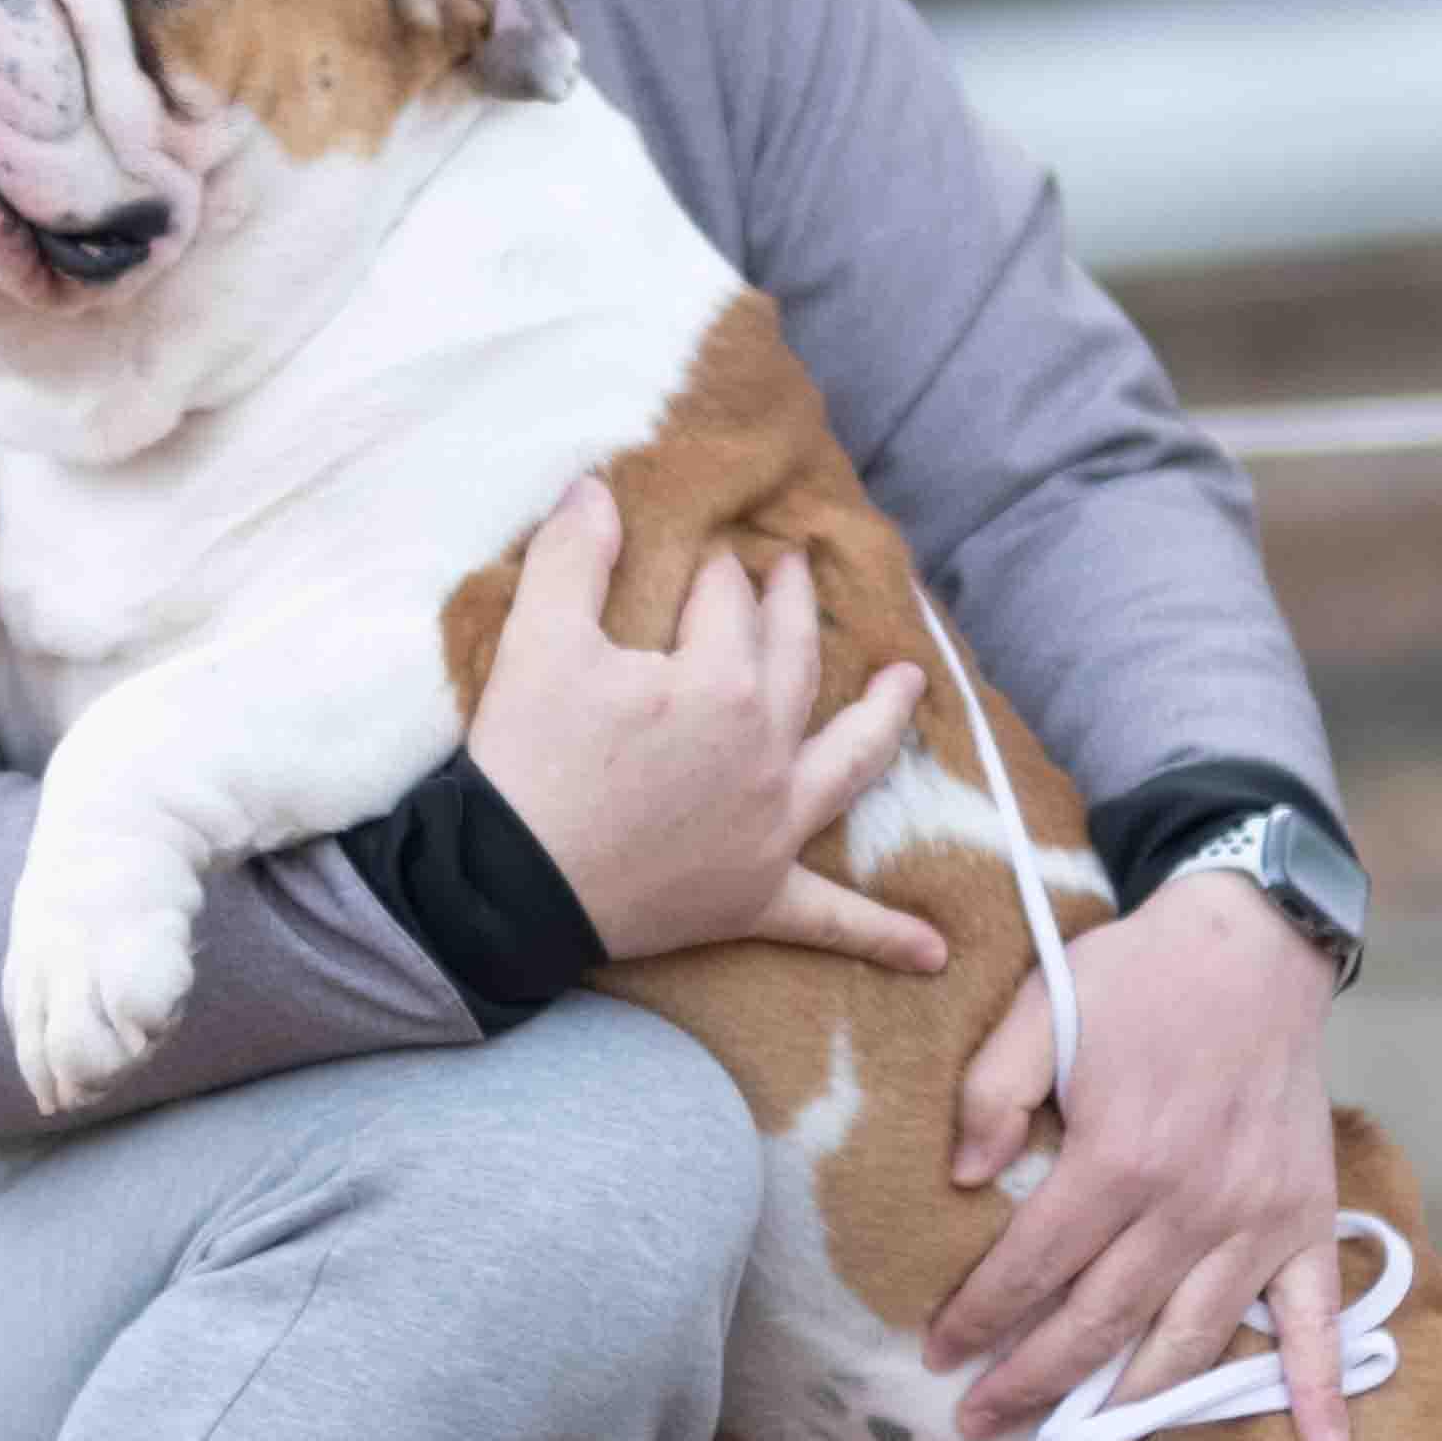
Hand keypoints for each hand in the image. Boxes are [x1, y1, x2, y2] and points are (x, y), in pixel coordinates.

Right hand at [468, 478, 948, 980]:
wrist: (509, 888)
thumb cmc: (528, 760)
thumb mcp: (538, 641)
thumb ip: (575, 555)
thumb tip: (597, 486)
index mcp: (721, 681)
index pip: (728, 603)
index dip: (714, 572)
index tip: (706, 555)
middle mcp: (766, 749)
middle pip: (794, 660)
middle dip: (796, 607)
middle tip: (795, 572)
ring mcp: (771, 827)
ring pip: (849, 763)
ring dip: (886, 724)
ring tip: (911, 688)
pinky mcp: (757, 897)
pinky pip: (832, 919)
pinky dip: (883, 935)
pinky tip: (933, 954)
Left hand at [927, 865, 1351, 1440]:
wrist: (1254, 941)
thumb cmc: (1136, 976)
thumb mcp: (1040, 1007)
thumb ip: (991, 1093)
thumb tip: (962, 1181)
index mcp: (1119, 1156)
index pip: (1032, 1265)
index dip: (978, 1318)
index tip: (939, 1355)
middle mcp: (1192, 1205)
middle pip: (1101, 1323)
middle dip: (1034, 1383)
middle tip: (981, 1424)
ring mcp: (1257, 1220)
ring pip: (1189, 1341)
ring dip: (1133, 1408)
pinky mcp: (1307, 1220)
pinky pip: (1318, 1318)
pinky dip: (1319, 1388)